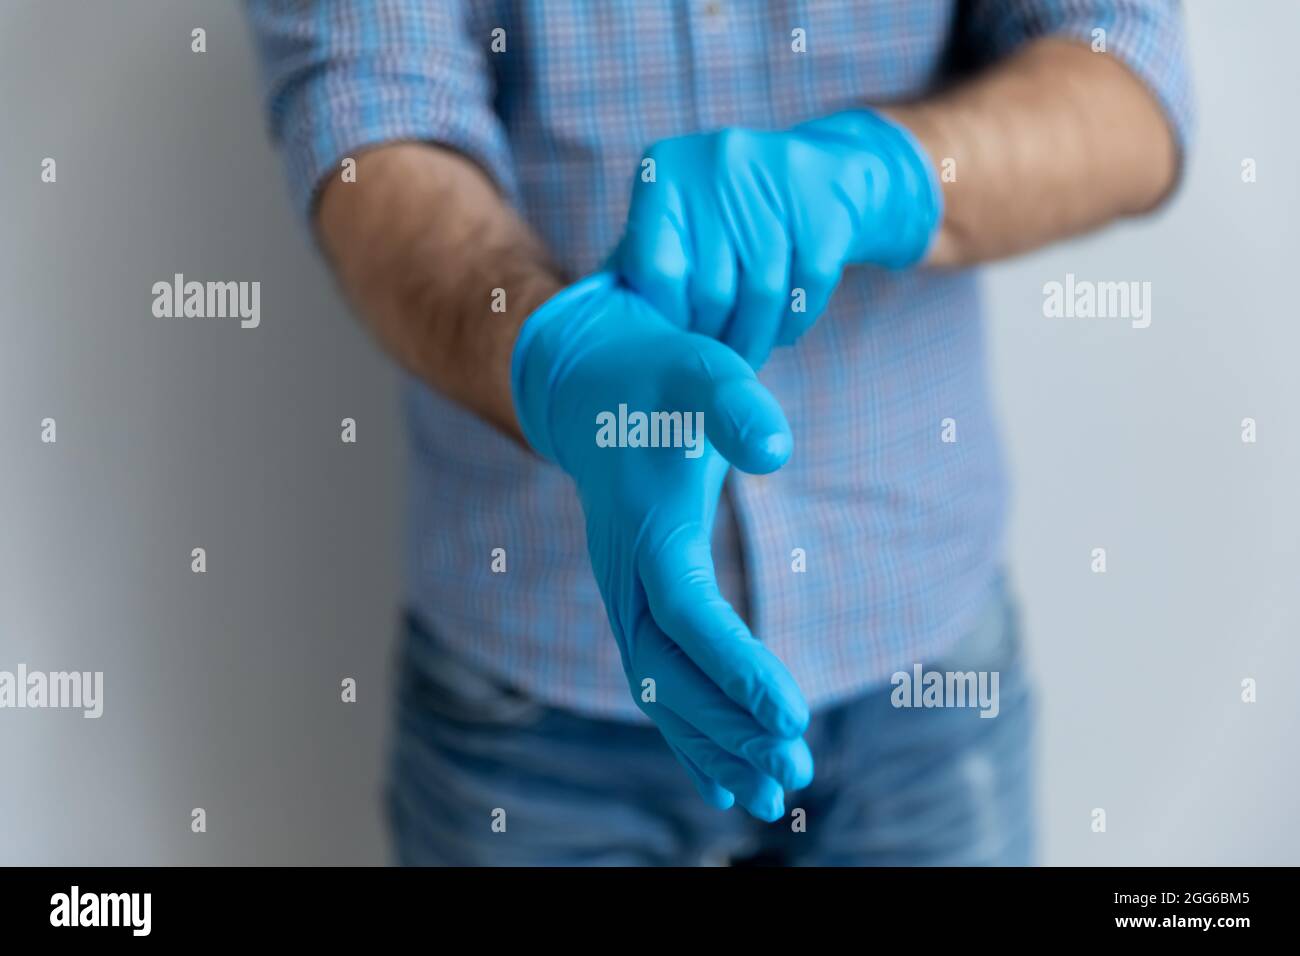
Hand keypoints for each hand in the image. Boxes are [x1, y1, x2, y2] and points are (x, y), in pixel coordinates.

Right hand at [511, 273, 812, 819]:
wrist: (590, 382)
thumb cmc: (656, 374)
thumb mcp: (701, 371)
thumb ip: (736, 404)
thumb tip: (779, 450)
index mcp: (645, 531)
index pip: (686, 614)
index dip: (735, 666)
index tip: (790, 714)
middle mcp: (626, 576)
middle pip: (669, 674)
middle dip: (729, 727)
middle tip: (793, 768)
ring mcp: (625, 596)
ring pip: (660, 691)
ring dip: (713, 743)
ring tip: (774, 790)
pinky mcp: (637, 603)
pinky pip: (658, 682)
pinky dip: (692, 733)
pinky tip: (729, 779)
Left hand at [612, 109, 942, 367]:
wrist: (828, 174)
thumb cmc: (731, 217)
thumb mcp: (680, 224)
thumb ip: (641, 266)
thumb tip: (599, 328)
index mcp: (664, 170)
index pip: (656, 271)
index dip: (669, 319)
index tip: (680, 340)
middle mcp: (716, 160)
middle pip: (711, 290)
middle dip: (715, 338)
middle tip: (719, 359)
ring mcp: (776, 175)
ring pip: (762, 294)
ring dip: (757, 339)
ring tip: (750, 354)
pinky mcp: (827, 202)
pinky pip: (807, 289)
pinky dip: (794, 322)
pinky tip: (785, 327)